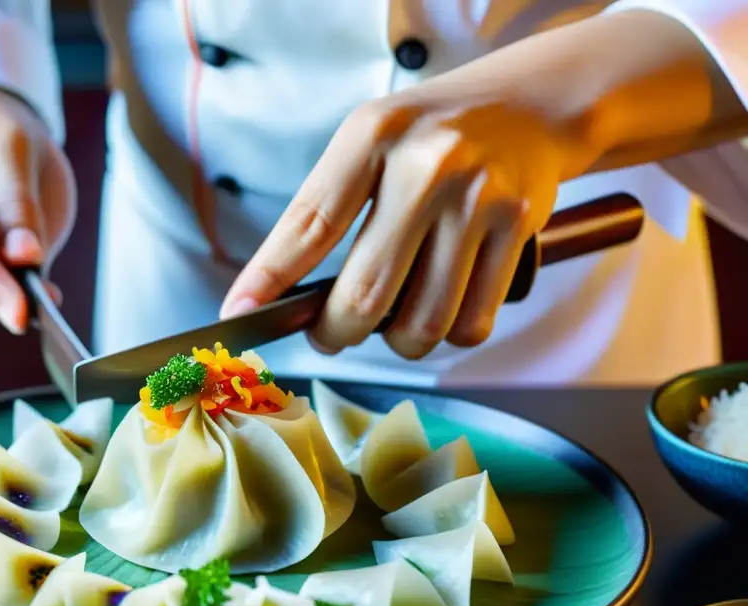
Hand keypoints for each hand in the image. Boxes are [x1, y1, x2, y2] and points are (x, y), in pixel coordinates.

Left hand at [220, 83, 604, 358]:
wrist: (524, 106)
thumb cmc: (428, 137)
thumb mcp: (369, 142)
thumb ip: (326, 208)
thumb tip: (279, 294)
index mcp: (373, 137)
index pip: (309, 224)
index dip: (269, 278)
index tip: (238, 312)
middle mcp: (427, 165)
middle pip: (365, 295)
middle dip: (336, 333)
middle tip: (329, 332)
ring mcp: (478, 199)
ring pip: (422, 323)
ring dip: (396, 341)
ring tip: (391, 319)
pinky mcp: (518, 230)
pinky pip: (471, 323)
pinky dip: (446, 334)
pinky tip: (438, 308)